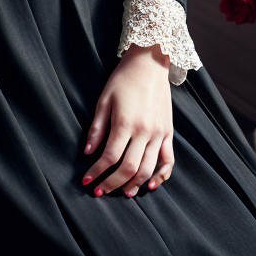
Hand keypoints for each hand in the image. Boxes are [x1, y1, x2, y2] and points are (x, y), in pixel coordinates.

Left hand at [80, 46, 174, 197]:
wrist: (150, 63)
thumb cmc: (123, 79)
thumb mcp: (104, 100)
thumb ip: (97, 128)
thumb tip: (88, 152)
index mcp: (125, 123)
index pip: (109, 157)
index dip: (97, 172)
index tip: (87, 181)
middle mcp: (144, 132)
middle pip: (129, 168)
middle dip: (113, 184)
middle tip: (100, 192)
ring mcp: (159, 133)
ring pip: (149, 169)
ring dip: (135, 185)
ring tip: (123, 193)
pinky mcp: (168, 132)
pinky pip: (169, 160)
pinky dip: (162, 176)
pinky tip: (152, 185)